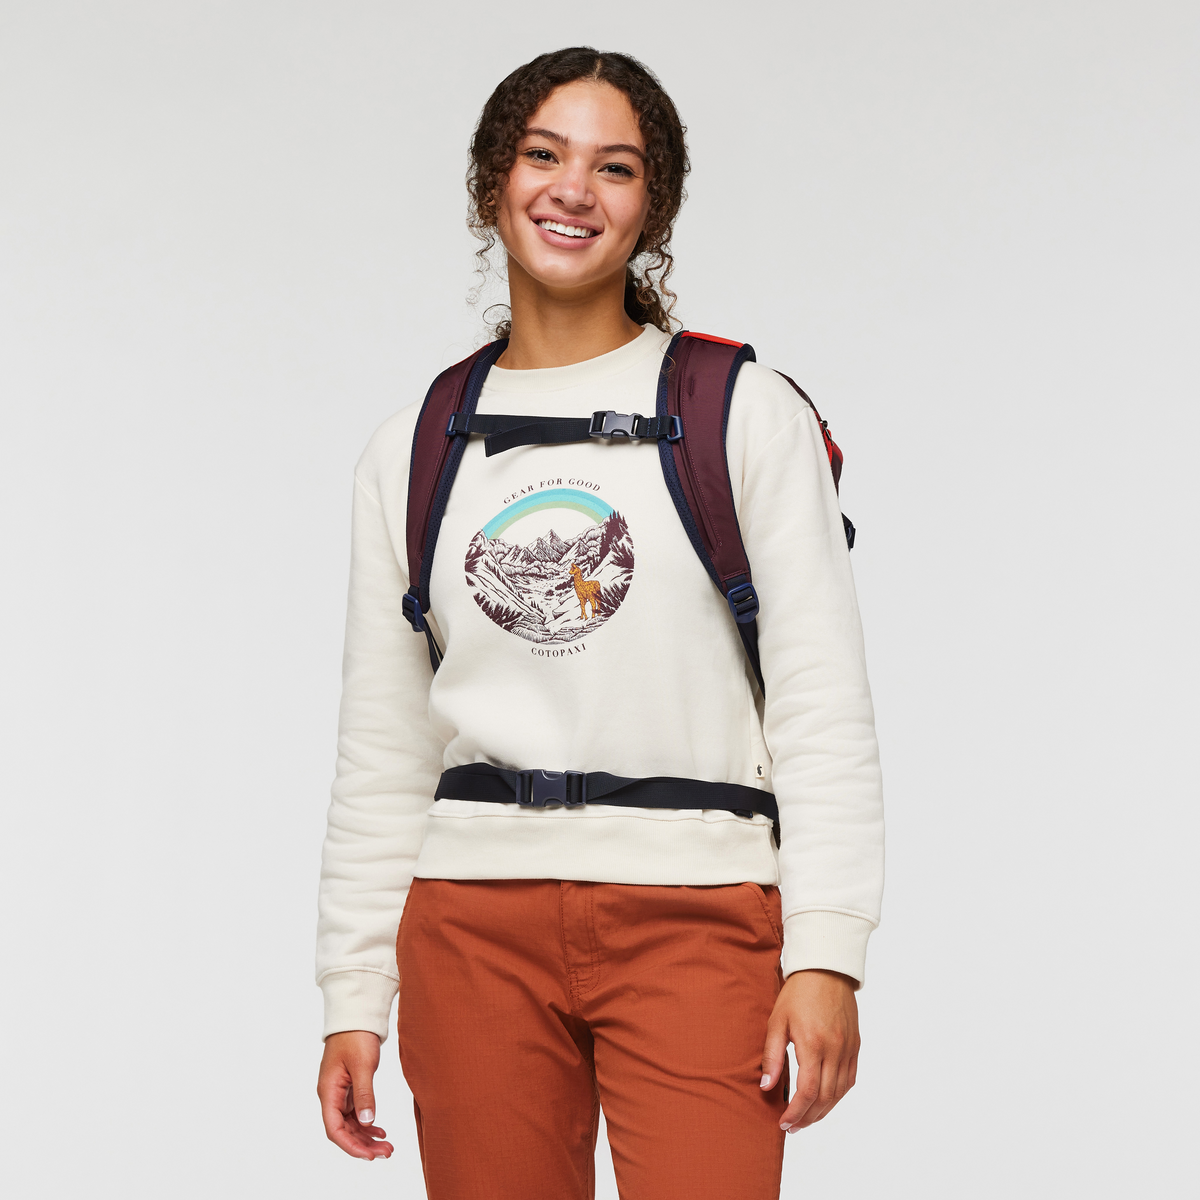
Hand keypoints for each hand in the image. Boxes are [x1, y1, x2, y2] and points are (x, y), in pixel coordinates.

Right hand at [317, 1030, 393, 1159]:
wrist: (356, 1015)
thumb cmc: (356, 1036)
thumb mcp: (363, 1065)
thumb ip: (364, 1094)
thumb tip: (367, 1122)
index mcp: (328, 1091)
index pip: (334, 1129)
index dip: (351, 1145)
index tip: (370, 1155)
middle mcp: (331, 1095)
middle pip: (343, 1130)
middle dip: (363, 1144)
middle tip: (386, 1152)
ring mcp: (340, 1092)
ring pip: (350, 1124)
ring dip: (366, 1136)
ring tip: (386, 1146)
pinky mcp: (349, 1087)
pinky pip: (355, 1113)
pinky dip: (367, 1123)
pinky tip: (380, 1130)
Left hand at [760, 969, 859, 1132]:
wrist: (825, 969)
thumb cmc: (797, 993)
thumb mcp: (777, 1021)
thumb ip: (772, 1056)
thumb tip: (766, 1087)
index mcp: (813, 1043)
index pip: (807, 1091)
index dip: (795, 1112)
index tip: (783, 1123)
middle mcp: (835, 1049)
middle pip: (825, 1097)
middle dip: (808, 1117)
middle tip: (792, 1126)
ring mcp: (848, 1048)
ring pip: (839, 1092)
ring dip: (823, 1110)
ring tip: (806, 1118)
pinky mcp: (855, 1045)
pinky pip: (850, 1079)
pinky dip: (838, 1095)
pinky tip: (825, 1100)